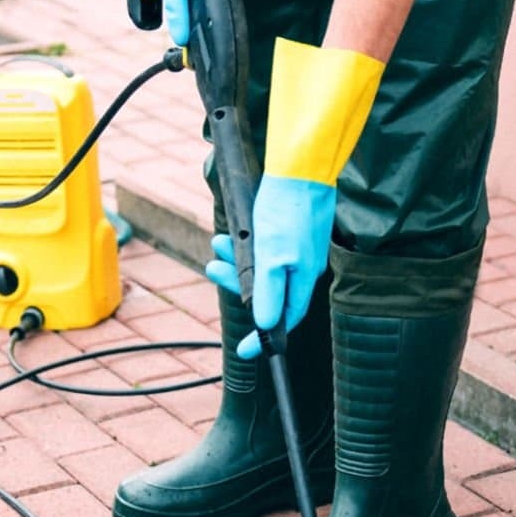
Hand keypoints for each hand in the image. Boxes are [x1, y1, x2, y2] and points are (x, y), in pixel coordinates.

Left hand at [204, 174, 334, 358]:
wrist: (301, 165)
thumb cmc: (288, 208)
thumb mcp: (272, 256)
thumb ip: (269, 292)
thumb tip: (267, 326)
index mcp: (302, 277)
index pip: (285, 319)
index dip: (266, 338)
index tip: (246, 352)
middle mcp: (302, 266)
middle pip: (268, 292)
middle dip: (236, 284)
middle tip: (213, 270)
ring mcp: (296, 247)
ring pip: (262, 267)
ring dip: (235, 260)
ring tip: (216, 245)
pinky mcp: (289, 229)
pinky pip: (263, 248)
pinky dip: (244, 245)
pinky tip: (232, 233)